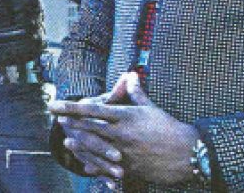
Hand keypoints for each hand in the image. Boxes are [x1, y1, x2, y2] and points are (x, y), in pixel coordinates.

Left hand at [49, 73, 199, 185]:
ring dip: (78, 144)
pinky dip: (95, 166)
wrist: (189, 154)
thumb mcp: (151, 108)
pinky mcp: (129, 167)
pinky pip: (106, 167)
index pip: (92, 109)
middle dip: (71, 124)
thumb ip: (136, 93)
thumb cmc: (169, 128)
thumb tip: (130, 75)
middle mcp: (121, 133)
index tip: (54, 105)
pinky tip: (84, 164)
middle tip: (57, 120)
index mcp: (125, 116)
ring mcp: (123, 152)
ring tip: (66, 141)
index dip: (70, 107)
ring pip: (94, 148)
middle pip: (88, 128)